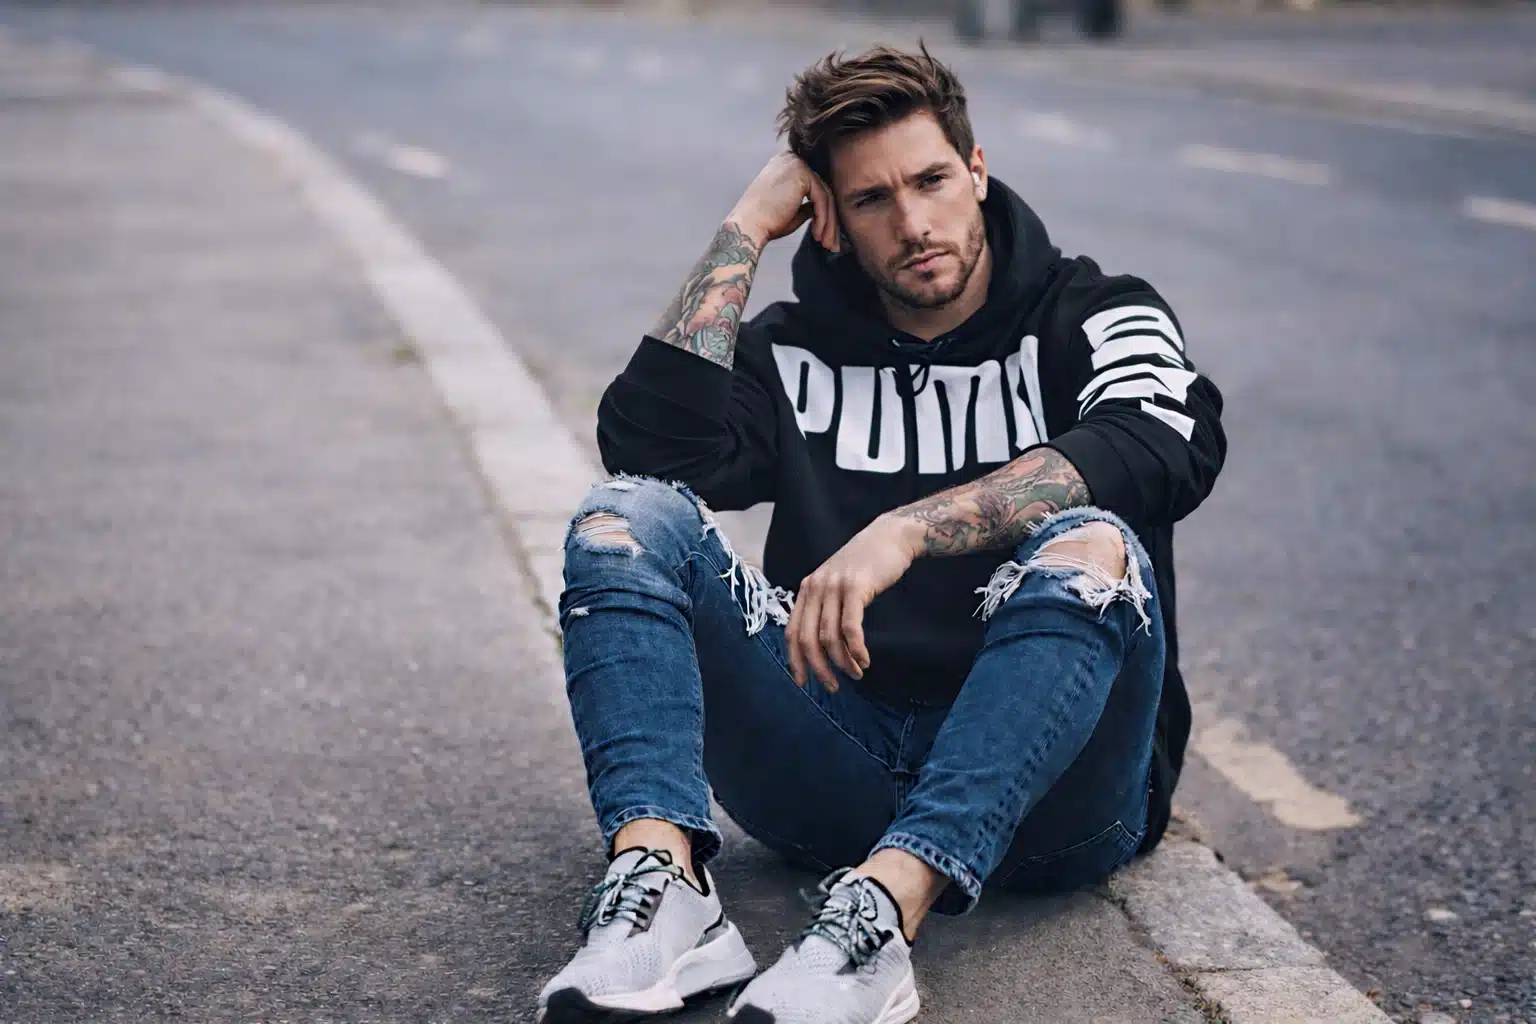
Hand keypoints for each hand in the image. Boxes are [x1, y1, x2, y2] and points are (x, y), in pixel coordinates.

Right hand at [729, 152, 839, 253]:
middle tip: (832, 243)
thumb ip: (805, 205)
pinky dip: (823, 219)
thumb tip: (818, 208)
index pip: (814, 187)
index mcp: (785, 165)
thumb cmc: (764, 222)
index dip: (824, 212)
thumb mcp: (790, 211)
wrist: (748, 225)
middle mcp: (791, 159)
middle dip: (830, 219)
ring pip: (825, 195)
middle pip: (822, 190)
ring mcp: (797, 164)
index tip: (827, 234)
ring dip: (829, 223)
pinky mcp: (802, 173)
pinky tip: (818, 234)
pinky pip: (822, 198)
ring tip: (827, 243)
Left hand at [786, 516, 921, 691]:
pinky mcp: (855, 587)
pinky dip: (856, 649)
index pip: (792, 632)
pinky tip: (864, 660)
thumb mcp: (836, 582)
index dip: (795, 660)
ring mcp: (834, 587)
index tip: (803, 682)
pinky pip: (850, 628)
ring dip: (842, 663)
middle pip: (807, 639)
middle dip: (818, 668)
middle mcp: (815, 588)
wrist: (890, 537)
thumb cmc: (866, 565)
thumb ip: (825, 606)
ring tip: (855, 674)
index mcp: (807, 589)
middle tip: (832, 687)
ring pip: (829, 637)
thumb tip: (820, 644)